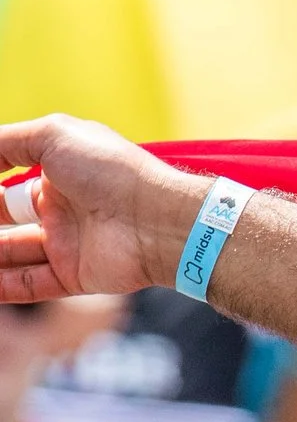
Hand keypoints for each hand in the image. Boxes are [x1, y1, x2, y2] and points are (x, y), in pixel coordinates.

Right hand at [0, 116, 196, 302]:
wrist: (156, 218)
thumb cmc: (109, 170)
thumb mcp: (53, 137)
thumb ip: (7, 143)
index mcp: (55, 174)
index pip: (4, 184)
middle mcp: (59, 209)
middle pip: (3, 221)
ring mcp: (66, 244)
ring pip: (10, 253)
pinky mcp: (74, 276)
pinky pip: (29, 284)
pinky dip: (2, 284)